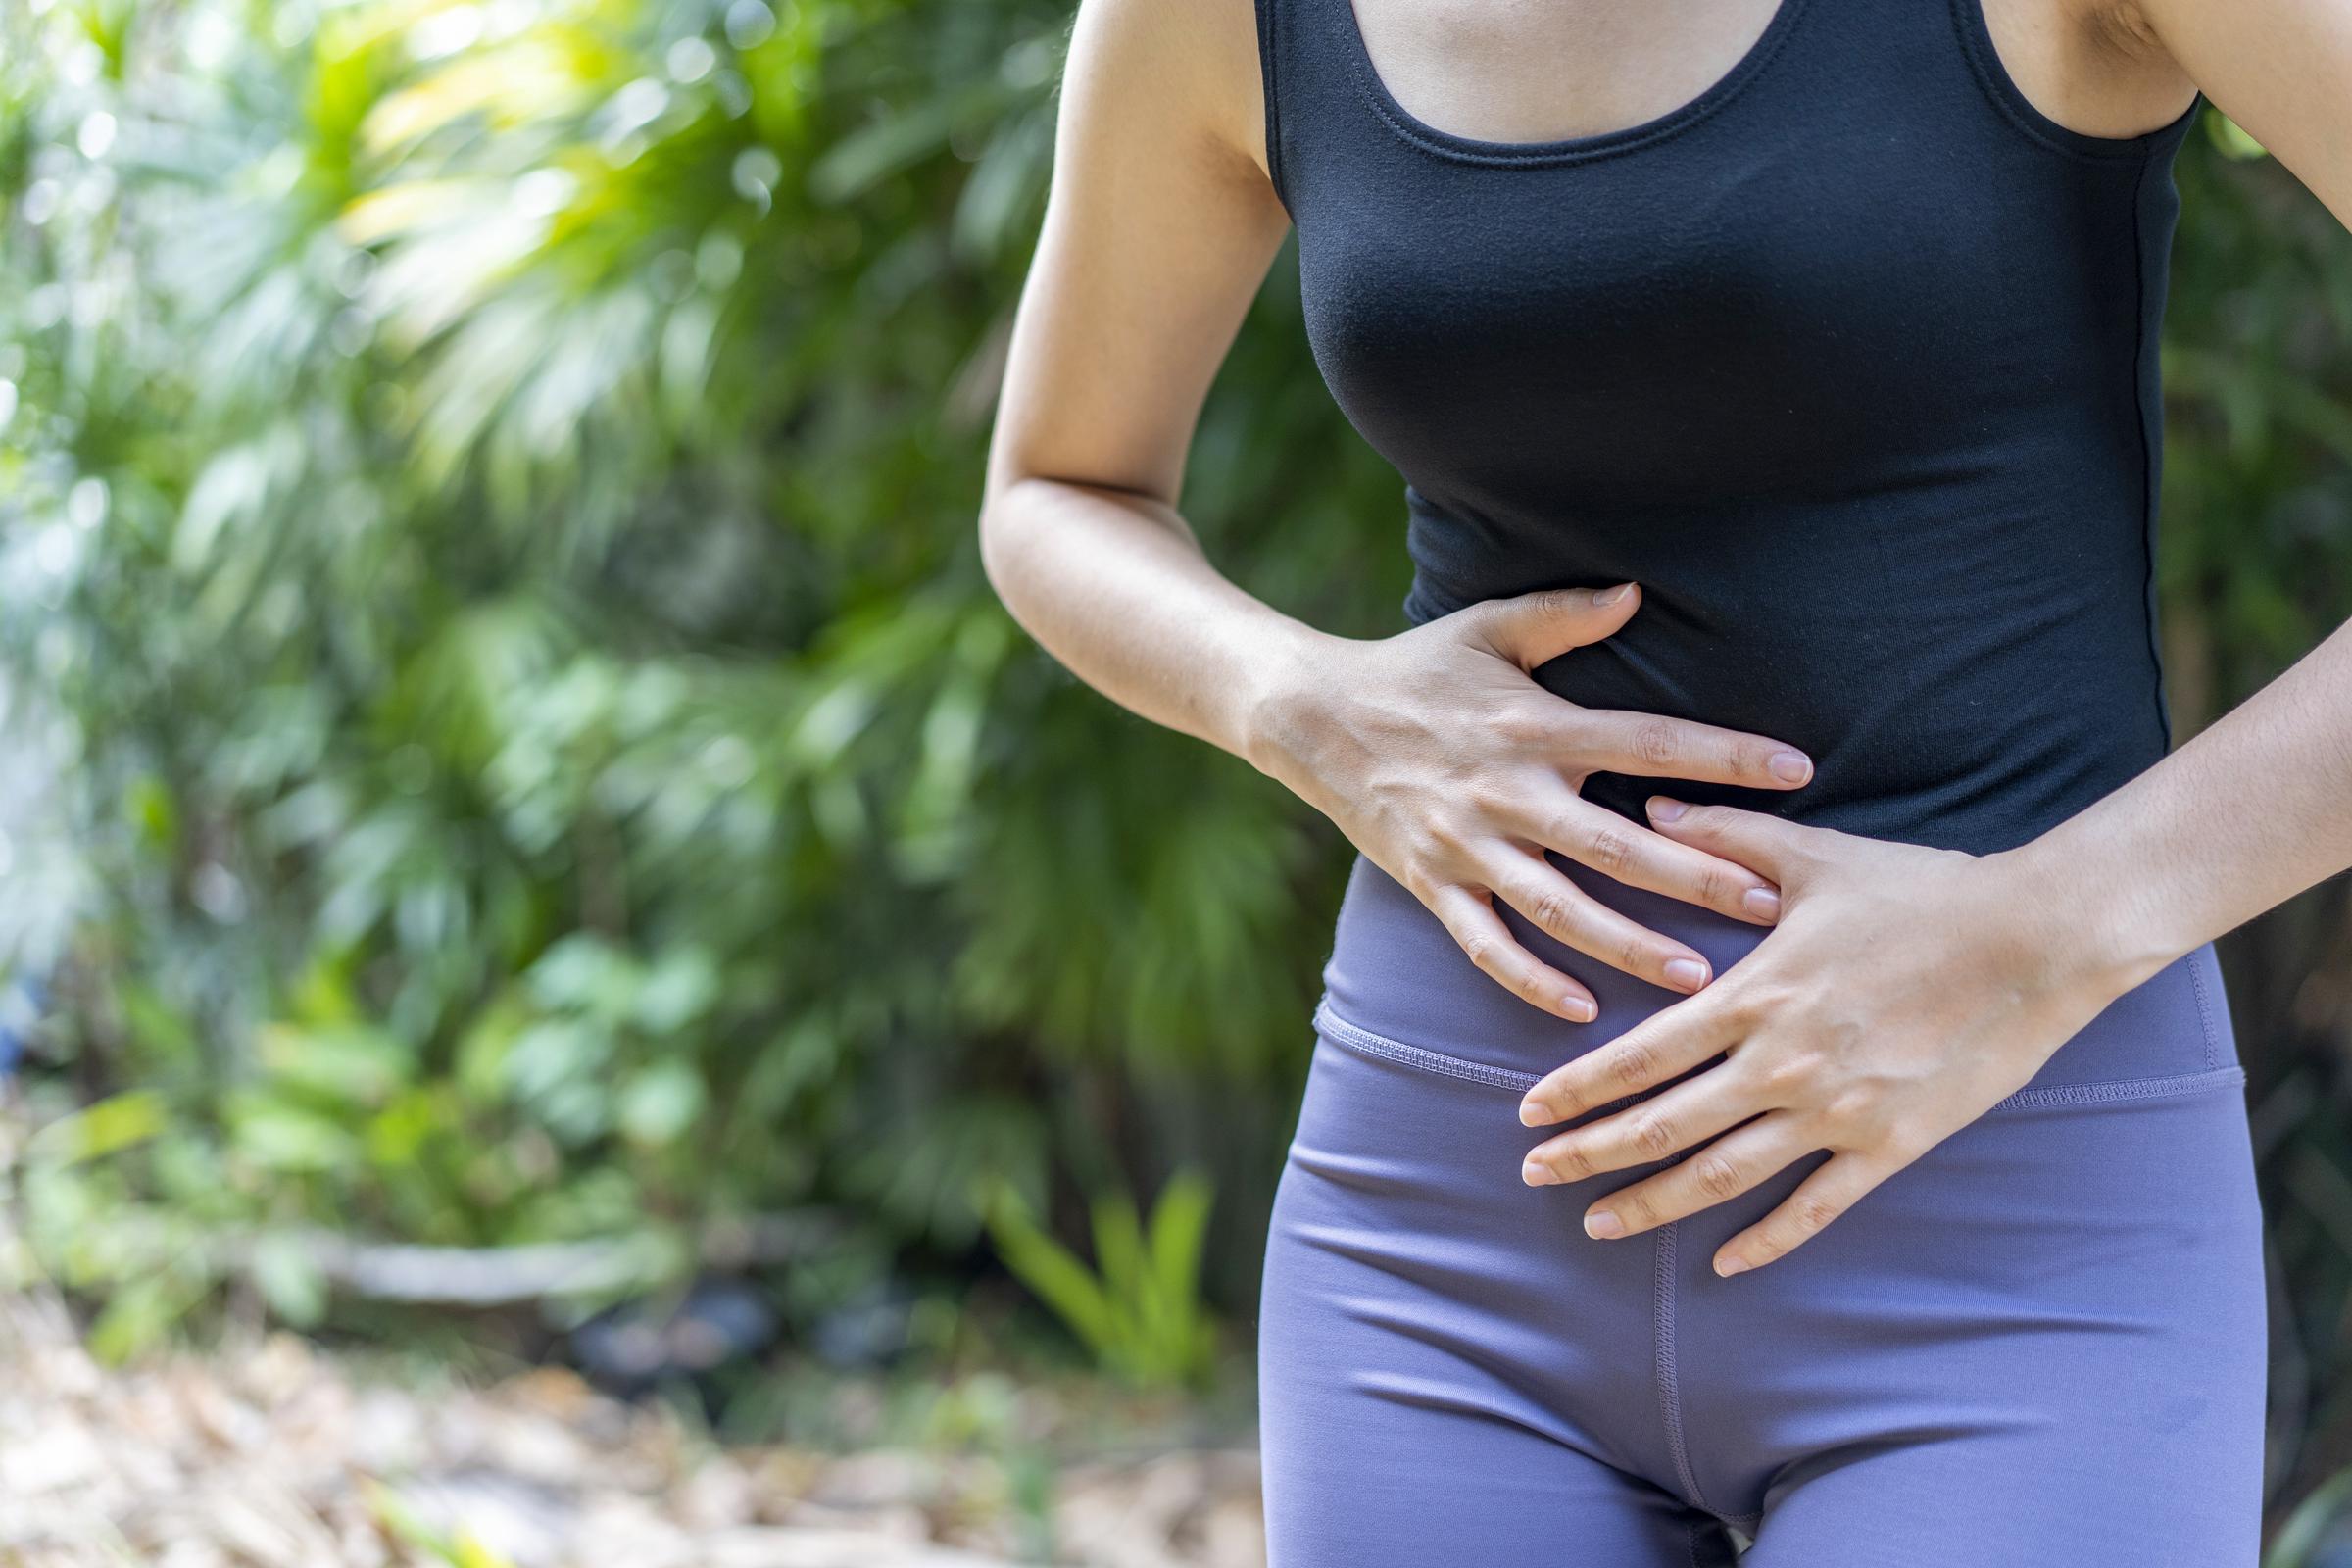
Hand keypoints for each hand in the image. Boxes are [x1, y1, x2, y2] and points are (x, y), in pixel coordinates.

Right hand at [1246, 584, 1815, 1021]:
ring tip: (1694, 977)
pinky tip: (1582, 1010)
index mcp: (1535, 725)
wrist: (1311, 716)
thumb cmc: (1415, 669)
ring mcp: (1467, 844)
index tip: (1798, 769)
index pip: (1649, 740)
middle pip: (1615, 843)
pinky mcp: (1431, 883)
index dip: (1725, 755)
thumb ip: (1563, 615)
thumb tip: (1637, 591)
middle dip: (1693, 877)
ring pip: (1558, 907)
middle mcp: (1507, 790)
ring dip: (1627, 944)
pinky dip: (1529, 979)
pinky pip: (1484, 943)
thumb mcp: (1488, 628)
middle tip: (1766, 908)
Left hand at [1515, 796, 2130, 1274]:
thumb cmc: (1923, 891)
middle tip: (1532, 1176)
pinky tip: (1722, 1262)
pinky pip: (1815, 1206)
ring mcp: (1835, 1113)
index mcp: (1755, 995)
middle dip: (1590, 1153)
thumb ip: (1725, 837)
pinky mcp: (1891, 1145)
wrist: (2038, 939)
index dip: (1578, 1088)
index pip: (1640, 1054)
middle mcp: (1782, 1064)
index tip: (1527, 1113)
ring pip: (1722, 1175)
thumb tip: (1653, 805)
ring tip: (1597, 1224)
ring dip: (1651, 1203)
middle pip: (1662, 1124)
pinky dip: (1765, 1239)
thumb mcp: (1812, 854)